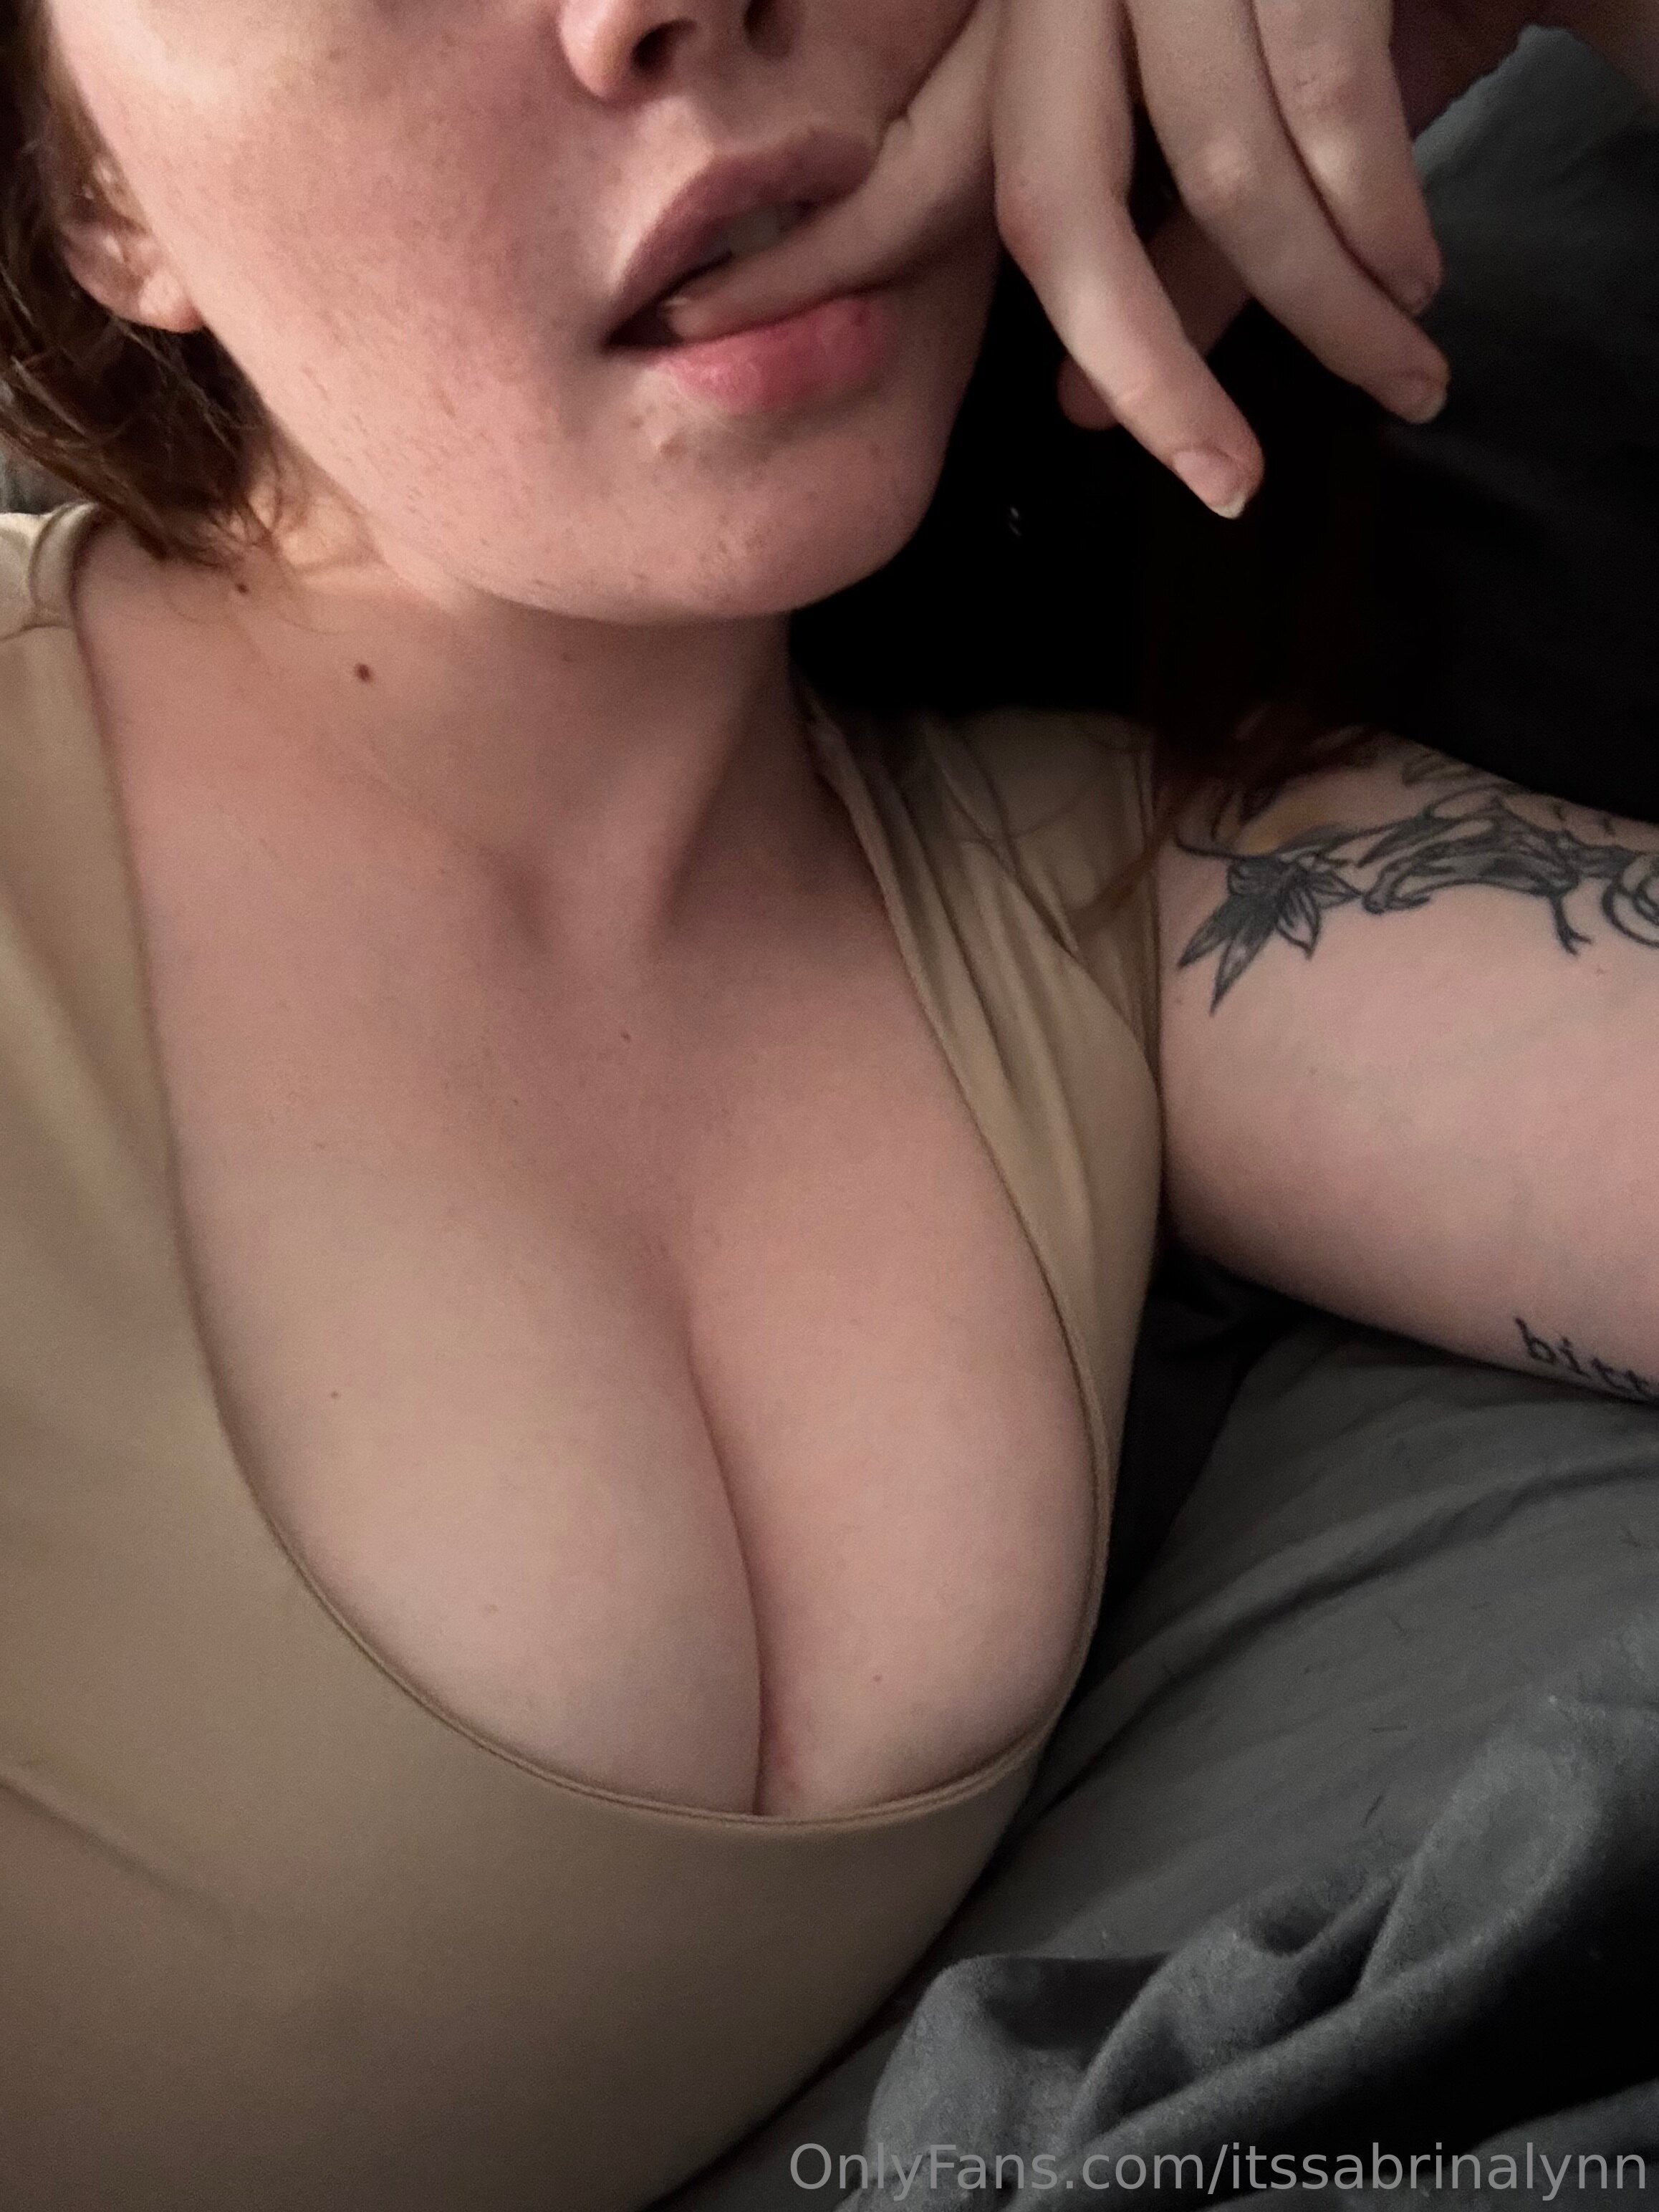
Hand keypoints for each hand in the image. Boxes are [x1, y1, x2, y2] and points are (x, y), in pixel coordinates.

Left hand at [995, 0, 1568, 517]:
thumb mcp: (1254, 121)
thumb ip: (1175, 247)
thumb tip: (1089, 406)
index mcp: (1056, 11)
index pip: (1010, 192)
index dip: (1042, 328)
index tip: (1093, 437)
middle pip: (1062, 198)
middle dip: (1152, 370)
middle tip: (1232, 483)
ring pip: (1223, 169)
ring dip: (1324, 305)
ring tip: (1396, 366)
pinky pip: (1327, 97)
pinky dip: (1378, 213)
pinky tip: (1415, 275)